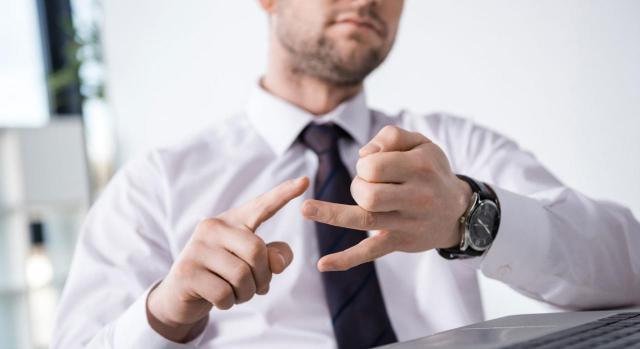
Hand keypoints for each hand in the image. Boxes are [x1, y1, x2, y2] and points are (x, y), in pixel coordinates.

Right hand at [147, 176, 308, 341]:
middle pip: (256, 251)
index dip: (283, 195)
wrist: (180, 295)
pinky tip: (221, 300)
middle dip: (264, 276)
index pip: (261, 206)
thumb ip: (272, 257)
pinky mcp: (187, 272)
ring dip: (247, 293)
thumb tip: (278, 262)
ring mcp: (197, 248)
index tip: (305, 181)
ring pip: (241, 275)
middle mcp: (212, 227)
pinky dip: (229, 303)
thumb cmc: (223, 275)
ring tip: (239, 294)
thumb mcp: (251, 264)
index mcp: (232, 221)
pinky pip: (224, 293)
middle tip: (259, 288)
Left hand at [301, 125, 470, 271]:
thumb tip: (363, 155)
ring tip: (305, 209)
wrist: (458, 211)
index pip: (374, 165)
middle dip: (358, 185)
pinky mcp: (399, 242)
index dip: (365, 164)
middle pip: (367, 193)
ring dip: (332, 213)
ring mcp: (406, 223)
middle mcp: (415, 196)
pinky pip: (370, 252)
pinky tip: (323, 264)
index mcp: (419, 167)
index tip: (373, 165)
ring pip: (364, 219)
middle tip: (369, 184)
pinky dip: (346, 259)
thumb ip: (391, 137)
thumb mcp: (421, 143)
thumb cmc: (432, 171)